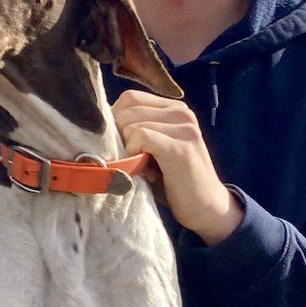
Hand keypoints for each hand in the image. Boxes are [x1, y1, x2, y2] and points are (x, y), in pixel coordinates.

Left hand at [112, 89, 243, 244]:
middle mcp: (182, 112)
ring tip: (140, 166)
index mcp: (174, 109)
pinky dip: (133, 153)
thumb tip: (99, 125)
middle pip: (127, 109)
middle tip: (129, 159)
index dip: (115, 119)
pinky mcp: (181, 147)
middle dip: (118, 135)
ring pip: (131, 123)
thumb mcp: (152, 150)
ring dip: (127, 147)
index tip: (119, 144)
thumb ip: (134, 132)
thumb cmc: (172, 180)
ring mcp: (184, 128)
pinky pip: (141, 136)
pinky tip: (142, 169)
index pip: (130, 98)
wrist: (205, 208)